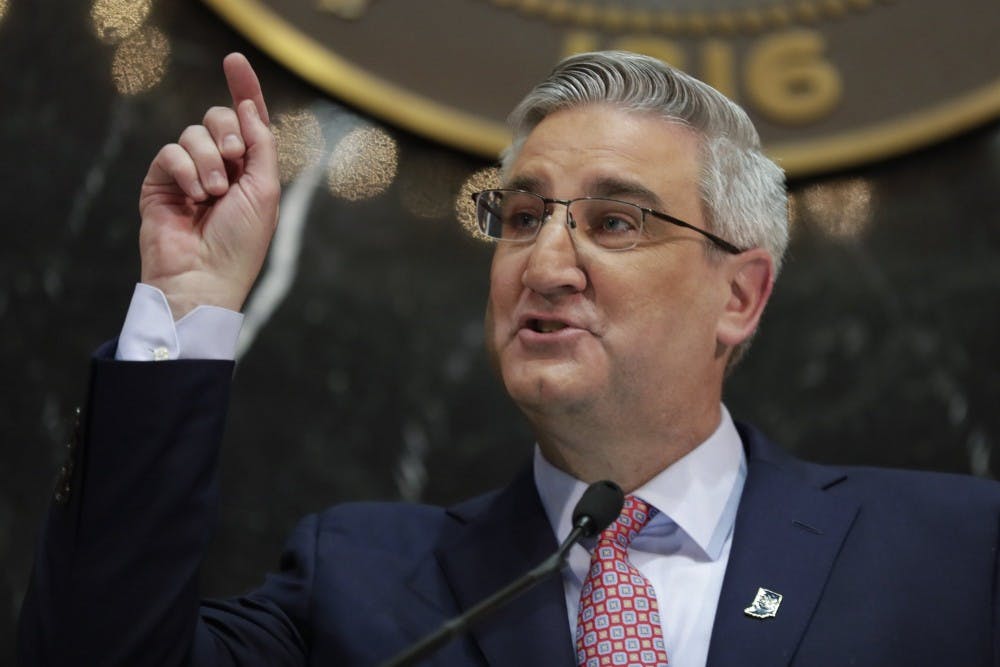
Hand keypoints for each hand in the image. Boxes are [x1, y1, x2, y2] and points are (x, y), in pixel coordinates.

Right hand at [138, 53, 279, 318]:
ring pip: (194, 133)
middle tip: (233, 157)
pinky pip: (170, 151)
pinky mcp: (161, 183)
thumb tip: (249, 106)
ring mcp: (189, 175)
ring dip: (208, 160)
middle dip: (227, 131)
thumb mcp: (265, 190)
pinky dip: (185, 169)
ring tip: (213, 194)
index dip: (244, 90)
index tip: (235, 60)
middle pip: (219, 118)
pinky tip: (194, 196)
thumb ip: (261, 145)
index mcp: (251, 171)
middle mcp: (221, 170)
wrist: (204, 278)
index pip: (247, 122)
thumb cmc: (240, 244)